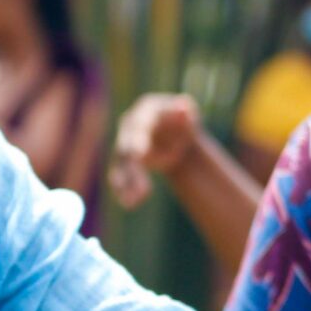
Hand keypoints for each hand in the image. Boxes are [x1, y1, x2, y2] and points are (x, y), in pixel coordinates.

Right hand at [109, 93, 204, 208]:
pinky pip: (121, 177)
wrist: (175, 134)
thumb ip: (187, 112)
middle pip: (127, 150)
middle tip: (142, 190)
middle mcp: (130, 127)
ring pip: (122, 166)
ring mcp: (125, 144)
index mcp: (145, 111)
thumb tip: (185, 107)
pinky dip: (124, 191)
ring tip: (133, 201)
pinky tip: (129, 203)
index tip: (139, 154)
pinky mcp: (125, 162)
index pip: (139, 125)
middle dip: (133, 170)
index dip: (138, 139)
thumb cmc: (183, 120)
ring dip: (126, 184)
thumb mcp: (189, 115)